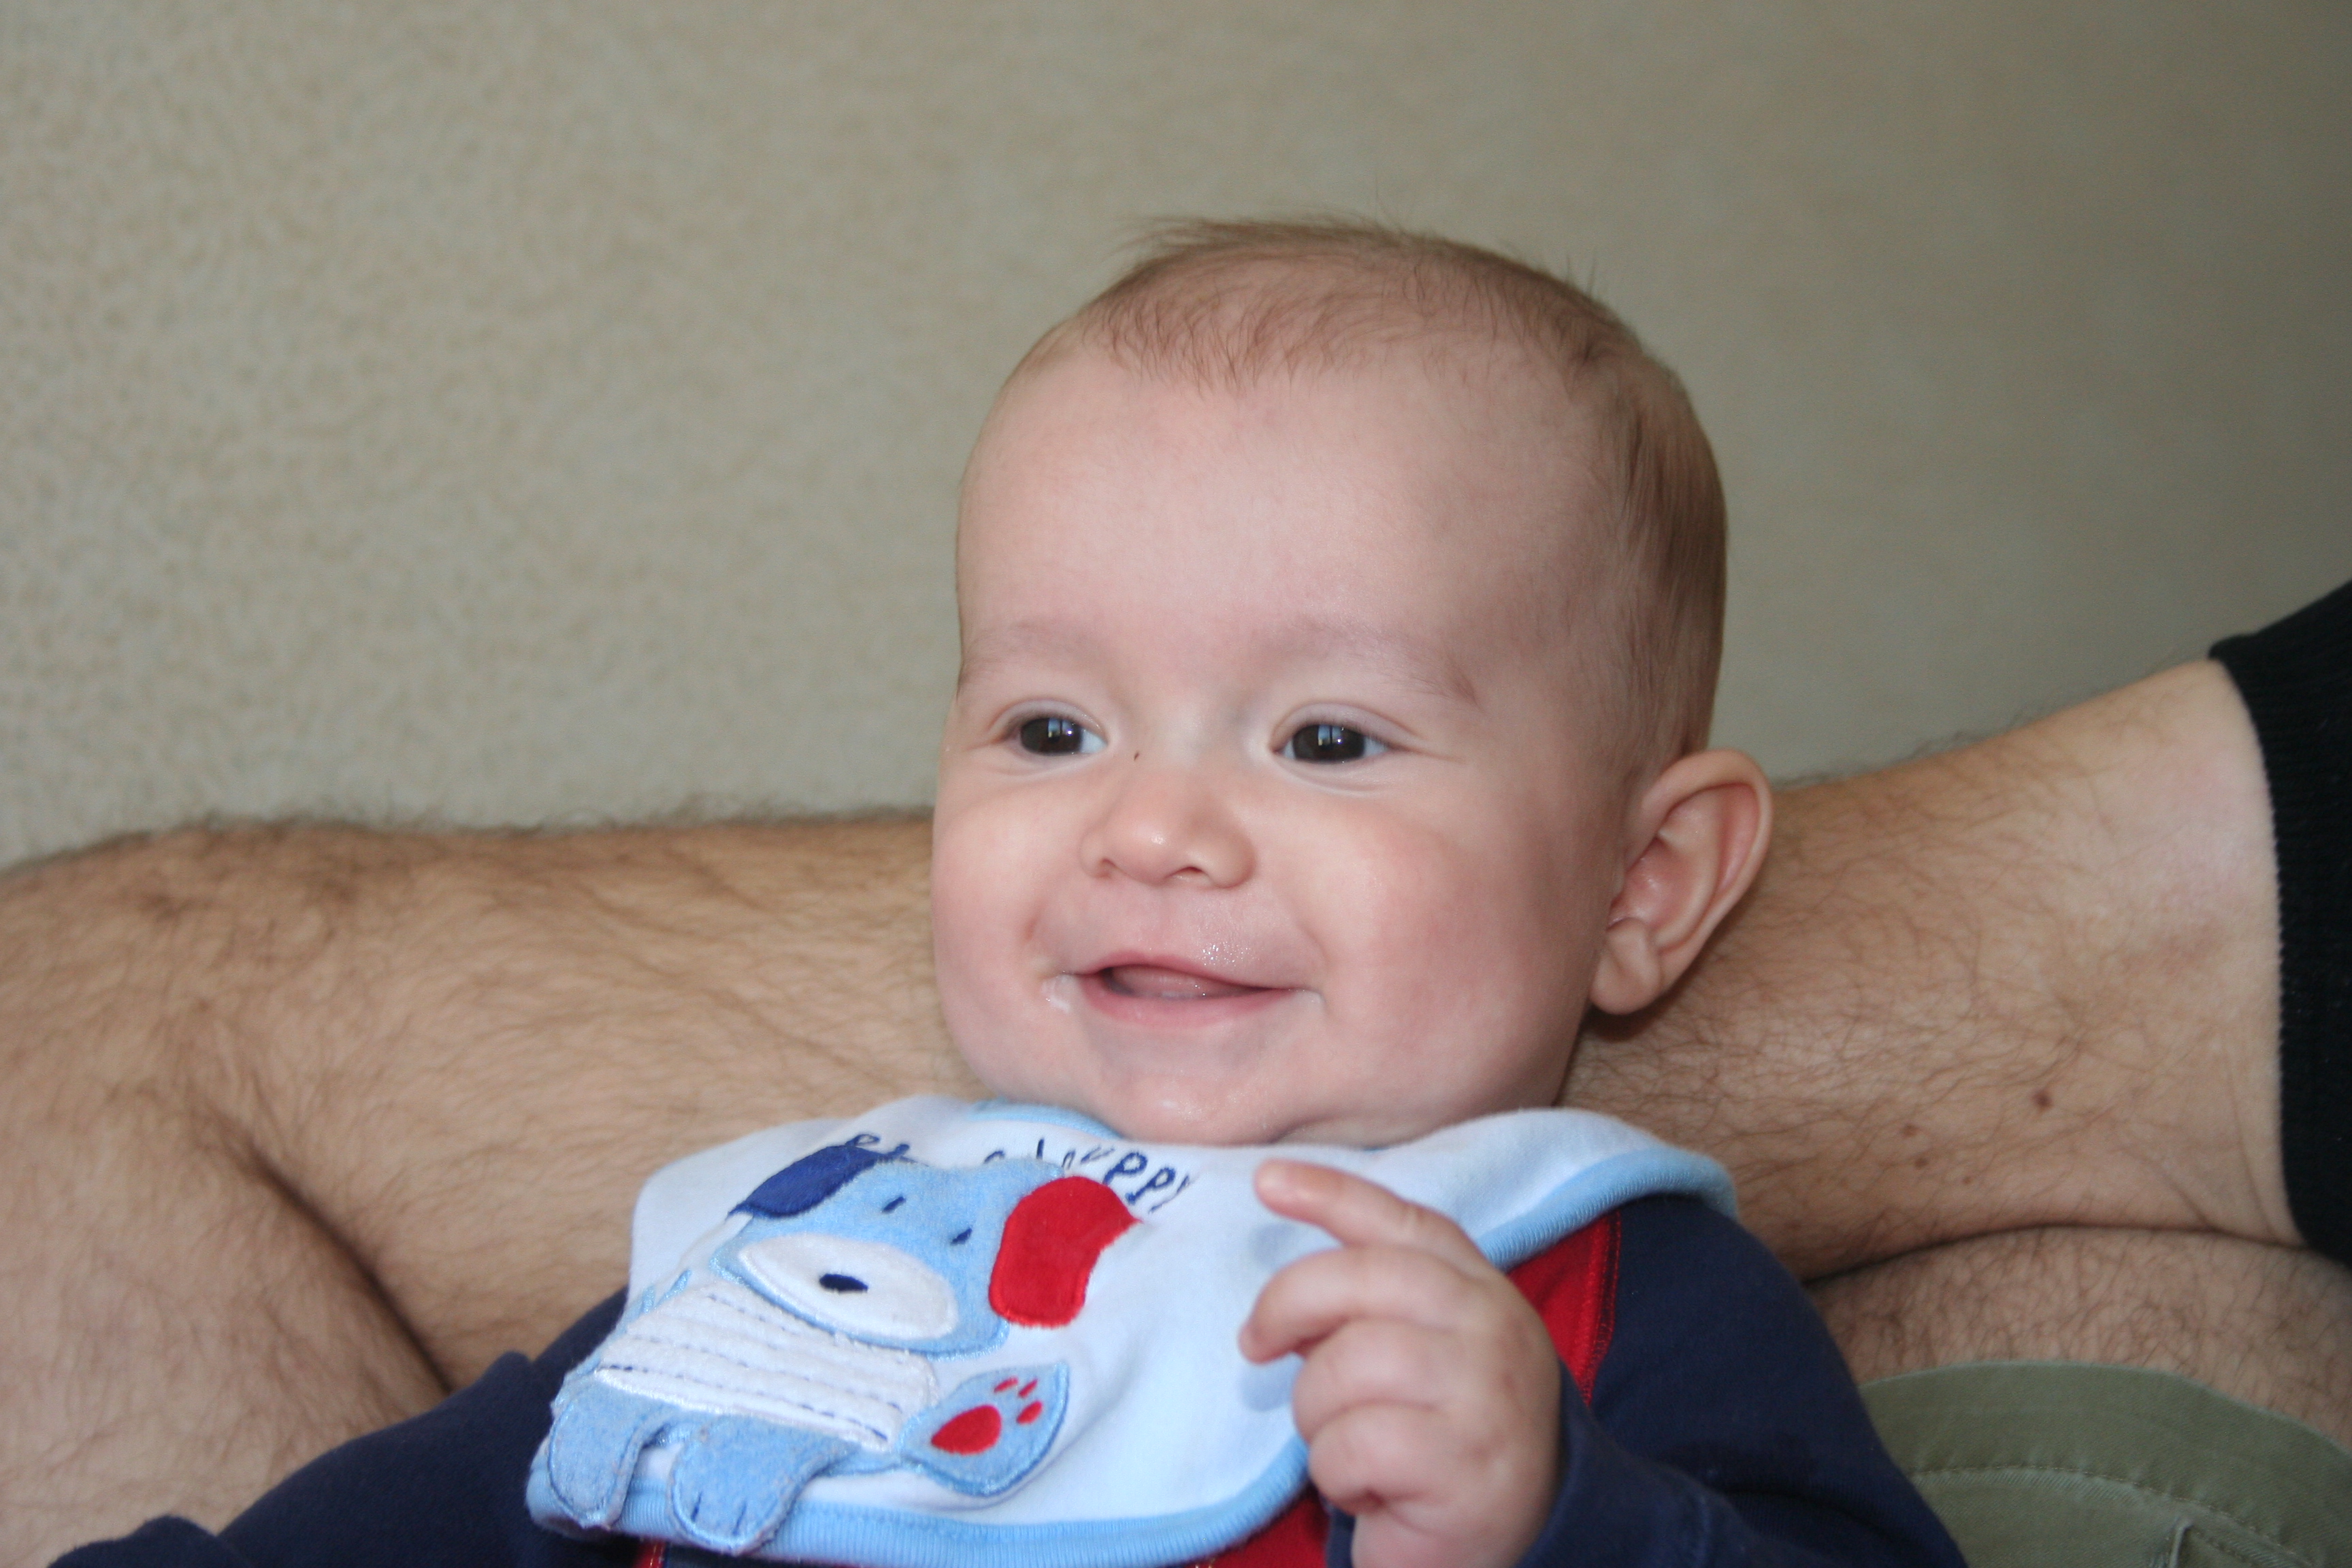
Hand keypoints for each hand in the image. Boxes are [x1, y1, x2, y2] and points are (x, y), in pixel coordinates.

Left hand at [1239, 1159, 1560, 1567]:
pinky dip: (1335, 1473)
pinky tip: (1366, 1488)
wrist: (1522, 1536)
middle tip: (1255, 1344)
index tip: (1266, 1181)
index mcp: (1481, 1289)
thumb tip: (1283, 1302)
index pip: (1405, 1222)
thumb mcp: (1420, 1353)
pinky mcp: (1466, 1466)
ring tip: (1341, 1442)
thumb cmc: (1446, 1433)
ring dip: (1314, 1412)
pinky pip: (1353, 1445)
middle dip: (1287, 1305)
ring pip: (1347, 1364)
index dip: (1332, 1193)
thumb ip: (1367, 1310)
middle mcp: (1495, 1328)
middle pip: (1362, 1280)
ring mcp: (1487, 1395)